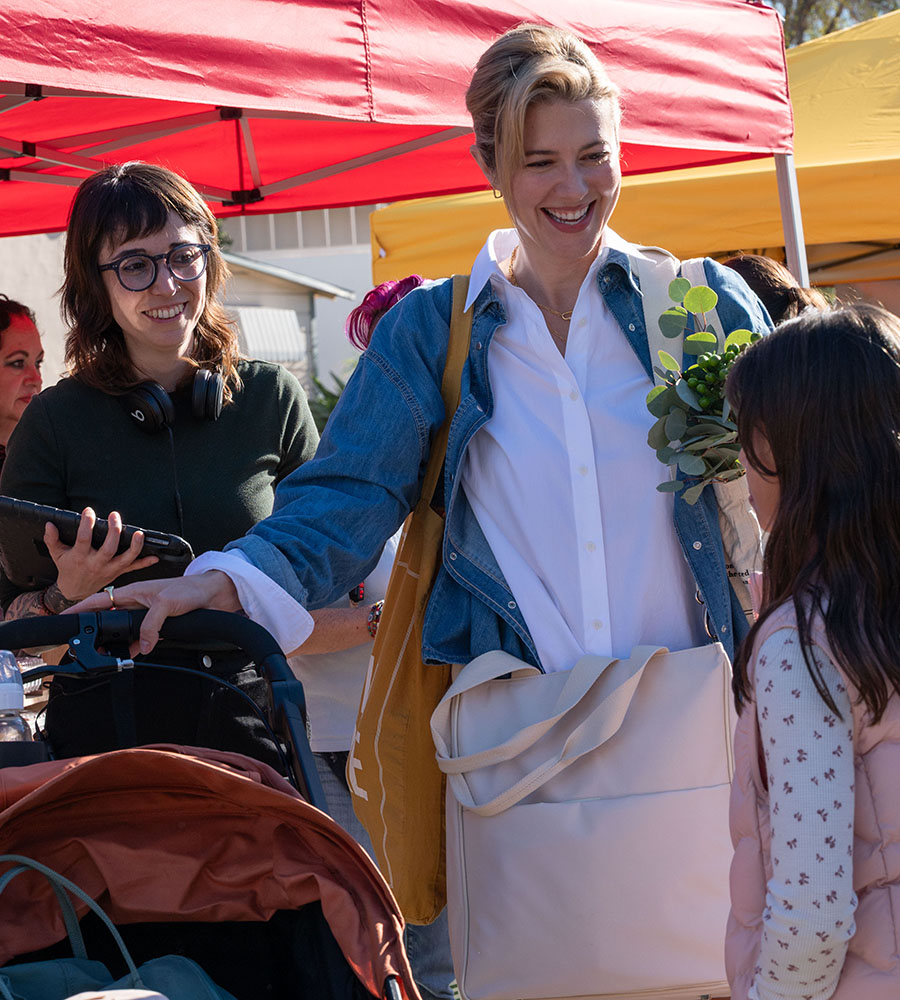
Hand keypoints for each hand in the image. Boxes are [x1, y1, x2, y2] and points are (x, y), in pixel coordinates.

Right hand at [46, 507, 158, 601]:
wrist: (75, 591)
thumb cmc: (68, 568)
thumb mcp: (56, 554)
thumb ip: (52, 539)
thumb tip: (49, 524)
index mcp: (80, 557)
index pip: (83, 539)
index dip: (86, 524)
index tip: (88, 511)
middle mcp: (96, 564)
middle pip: (108, 548)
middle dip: (113, 532)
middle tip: (115, 516)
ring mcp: (109, 569)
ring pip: (125, 559)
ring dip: (135, 547)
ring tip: (139, 533)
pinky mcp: (118, 573)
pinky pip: (134, 568)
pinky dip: (145, 563)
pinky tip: (155, 557)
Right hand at [69, 570, 240, 654]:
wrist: (215, 595)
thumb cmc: (191, 589)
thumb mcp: (165, 604)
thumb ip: (150, 625)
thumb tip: (142, 645)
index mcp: (133, 592)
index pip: (100, 600)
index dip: (81, 609)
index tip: (65, 618)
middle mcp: (137, 603)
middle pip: (109, 618)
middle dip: (97, 630)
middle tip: (85, 644)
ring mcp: (148, 614)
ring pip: (125, 631)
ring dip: (118, 642)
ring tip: (107, 654)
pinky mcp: (159, 624)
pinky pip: (142, 638)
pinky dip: (137, 647)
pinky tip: (135, 654)